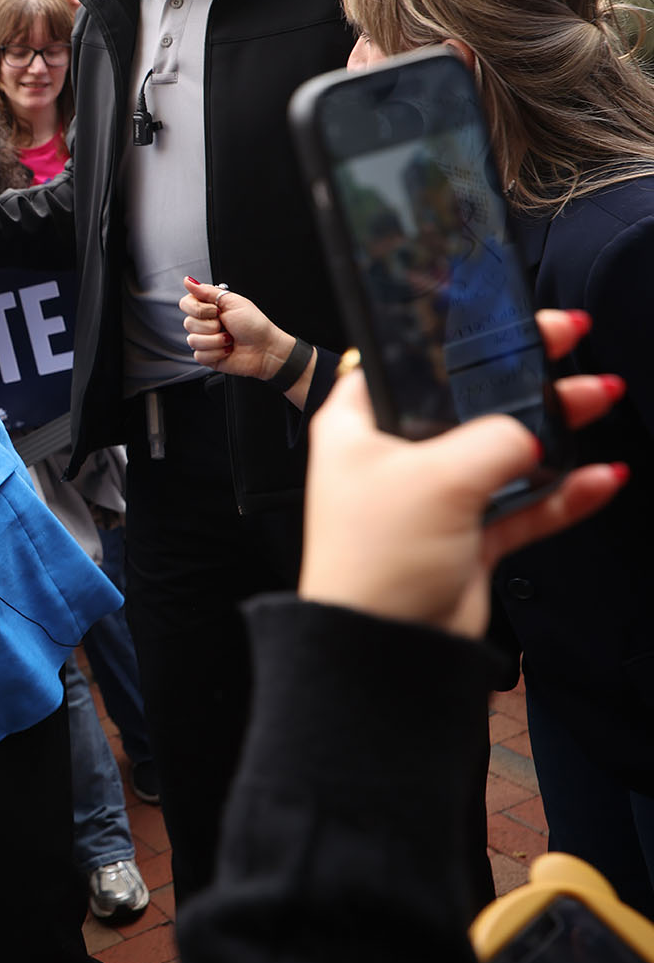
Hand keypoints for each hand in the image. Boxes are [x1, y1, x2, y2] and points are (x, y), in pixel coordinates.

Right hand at [179, 276, 292, 379]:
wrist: (265, 349)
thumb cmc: (254, 325)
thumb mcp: (232, 302)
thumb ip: (207, 291)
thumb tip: (188, 281)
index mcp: (209, 307)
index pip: (186, 304)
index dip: (199, 309)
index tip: (216, 310)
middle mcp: (205, 323)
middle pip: (188, 323)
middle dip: (211, 326)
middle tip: (226, 325)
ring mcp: (204, 340)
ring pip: (193, 341)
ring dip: (216, 341)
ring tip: (229, 339)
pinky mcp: (207, 356)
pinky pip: (199, 355)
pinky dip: (217, 353)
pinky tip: (227, 350)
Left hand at [300, 310, 626, 638]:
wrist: (384, 646)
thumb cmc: (377, 557)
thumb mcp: (438, 477)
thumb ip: (494, 441)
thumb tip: (532, 434)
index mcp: (359, 426)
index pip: (408, 362)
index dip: (454, 337)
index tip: (504, 315)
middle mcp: (393, 455)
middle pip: (465, 401)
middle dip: (522, 375)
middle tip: (569, 341)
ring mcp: (433, 497)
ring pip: (503, 449)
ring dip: (553, 427)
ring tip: (601, 396)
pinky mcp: (466, 537)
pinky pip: (524, 505)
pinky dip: (564, 492)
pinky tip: (603, 476)